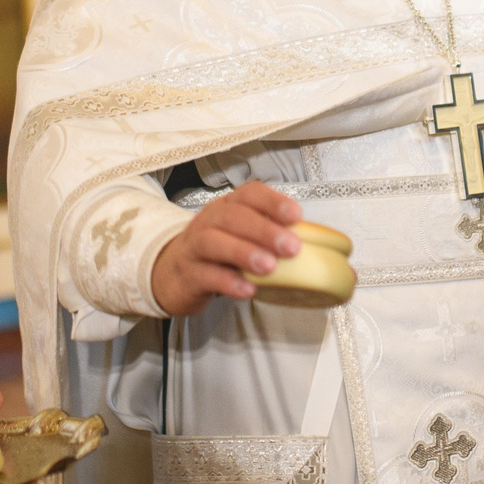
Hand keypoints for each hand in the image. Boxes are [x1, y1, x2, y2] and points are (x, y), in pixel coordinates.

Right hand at [150, 181, 301, 315]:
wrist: (170, 274)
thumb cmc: (216, 254)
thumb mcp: (238, 236)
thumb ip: (267, 235)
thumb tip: (312, 243)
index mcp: (227, 207)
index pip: (248, 194)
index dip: (272, 202)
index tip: (296, 215)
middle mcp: (209, 221)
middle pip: (233, 217)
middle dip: (264, 230)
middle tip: (291, 247)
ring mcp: (194, 247)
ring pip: (214, 243)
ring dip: (244, 252)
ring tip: (269, 267)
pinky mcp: (187, 275)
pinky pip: (205, 276)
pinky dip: (228, 282)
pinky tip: (248, 289)